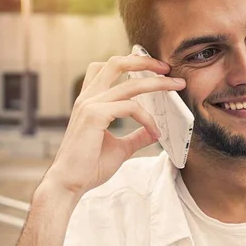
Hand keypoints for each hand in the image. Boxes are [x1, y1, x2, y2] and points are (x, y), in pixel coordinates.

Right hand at [45, 55, 185, 196]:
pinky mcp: (95, 115)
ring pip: (130, 84)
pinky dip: (147, 118)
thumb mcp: (120, 148)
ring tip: (176, 86)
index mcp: (90, 101)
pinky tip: (155, 131)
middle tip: (167, 67)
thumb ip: (137, 137)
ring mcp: (90, 104)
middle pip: (117, 63)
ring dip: (158, 83)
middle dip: (145, 61)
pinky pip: (130, 107)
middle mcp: (88, 98)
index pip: (108, 69)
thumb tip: (155, 131)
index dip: (132, 63)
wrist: (68, 184)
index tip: (155, 69)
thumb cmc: (88, 167)